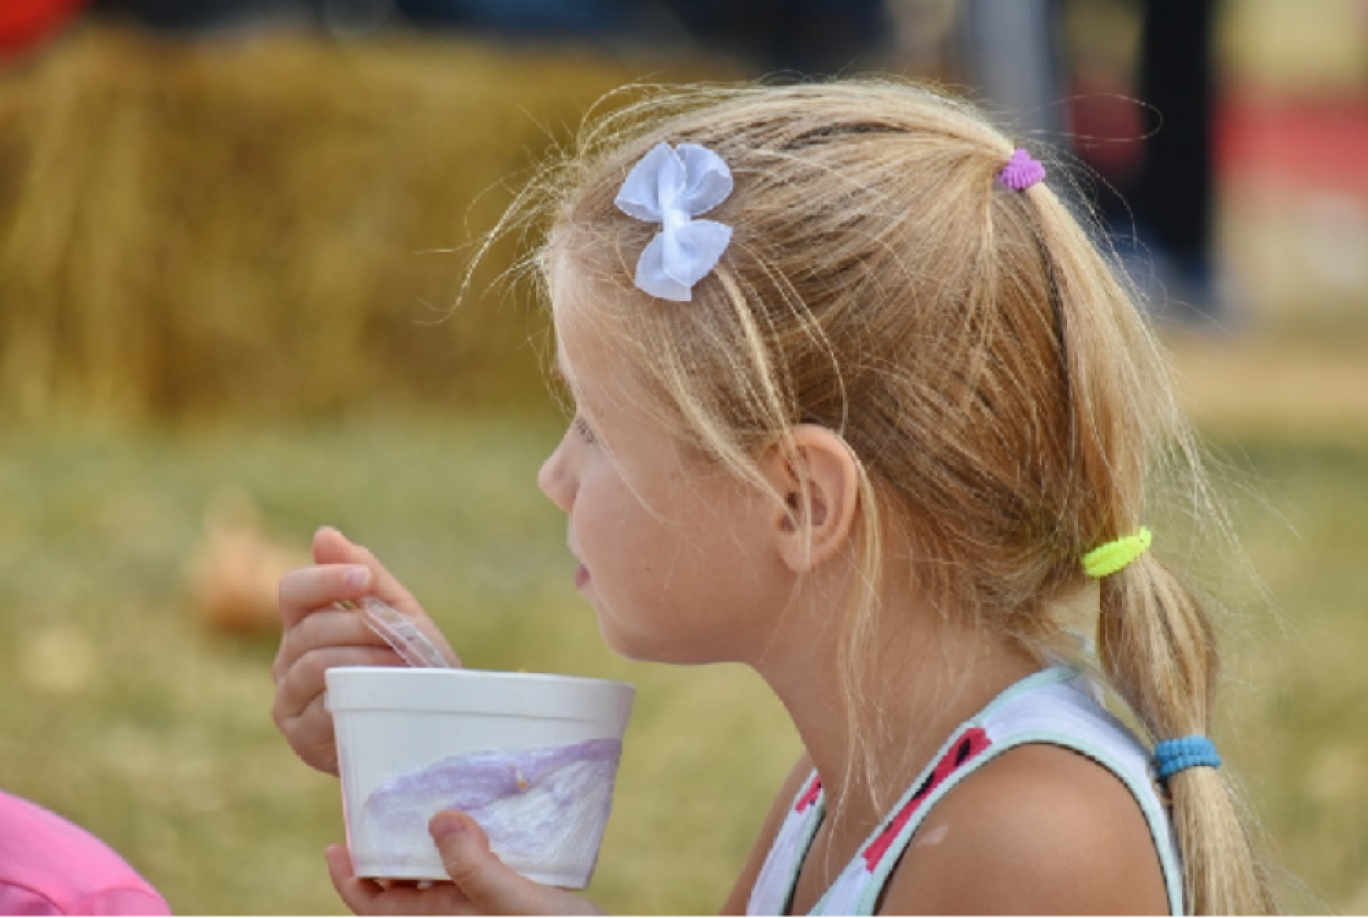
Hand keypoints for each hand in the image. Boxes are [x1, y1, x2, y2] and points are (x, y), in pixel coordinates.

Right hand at [272, 526, 458, 773]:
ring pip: (315, 665)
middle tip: (404, 639)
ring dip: (366, 661)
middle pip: (311, 629)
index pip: (293, 590)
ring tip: (402, 667)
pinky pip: (318, 709)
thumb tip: (323, 533)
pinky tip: (380, 697)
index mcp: (306, 624)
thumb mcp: (399, 616)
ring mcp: (289, 699)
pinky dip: (354, 697)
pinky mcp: (300, 736)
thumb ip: (367, 576)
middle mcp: (288, 659)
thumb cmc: (411, 668)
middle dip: (363, 628)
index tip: (364, 581)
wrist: (430, 729)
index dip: (325, 581)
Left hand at [326, 811, 603, 915]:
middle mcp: (456, 917)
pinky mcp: (510, 899)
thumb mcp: (514, 903)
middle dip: (389, 850)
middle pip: (404, 887)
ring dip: (430, 844)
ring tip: (431, 805)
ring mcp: (482, 909)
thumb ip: (475, 867)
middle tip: (383, 807)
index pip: (376, 906)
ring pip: (439, 878)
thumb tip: (438, 820)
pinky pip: (475, 871)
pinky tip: (484, 822)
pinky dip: (468, 846)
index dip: (349, 879)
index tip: (334, 846)